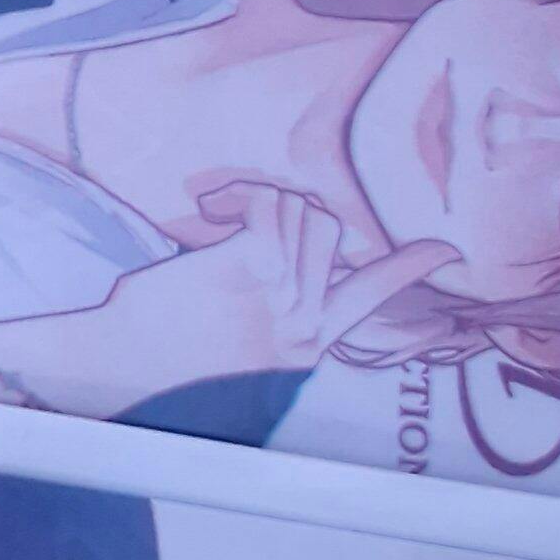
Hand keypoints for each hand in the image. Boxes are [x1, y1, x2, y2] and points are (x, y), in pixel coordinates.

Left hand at [68, 189, 457, 393]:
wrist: (111, 364)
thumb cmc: (160, 354)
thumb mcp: (235, 345)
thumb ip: (277, 314)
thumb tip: (296, 274)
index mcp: (303, 346)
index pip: (370, 300)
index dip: (411, 268)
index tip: (449, 252)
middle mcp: (298, 324)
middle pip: (331, 233)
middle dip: (292, 213)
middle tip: (244, 220)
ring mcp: (275, 295)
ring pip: (304, 214)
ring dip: (264, 204)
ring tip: (218, 226)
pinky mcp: (246, 267)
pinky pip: (272, 206)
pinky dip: (243, 195)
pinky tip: (210, 213)